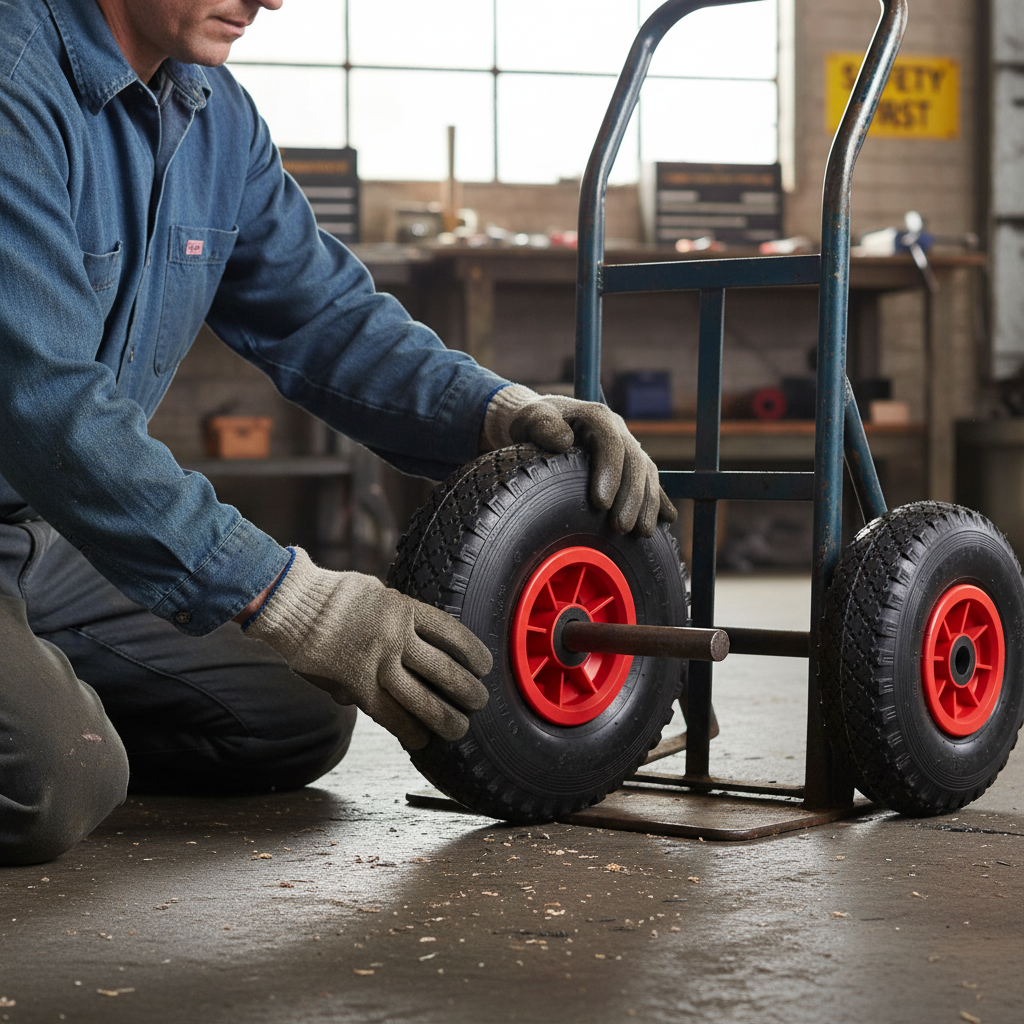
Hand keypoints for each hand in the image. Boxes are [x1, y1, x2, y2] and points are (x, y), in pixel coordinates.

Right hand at [244, 548, 490, 749]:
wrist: (293, 603)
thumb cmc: (333, 598)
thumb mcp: (375, 594)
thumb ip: (396, 618)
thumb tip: (416, 645)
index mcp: (403, 608)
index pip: (450, 633)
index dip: (472, 653)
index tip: (485, 666)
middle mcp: (395, 635)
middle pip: (444, 670)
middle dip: (466, 691)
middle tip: (480, 702)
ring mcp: (376, 661)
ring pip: (422, 698)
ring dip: (445, 717)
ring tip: (461, 728)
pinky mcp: (356, 685)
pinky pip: (389, 714)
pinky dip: (408, 729)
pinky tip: (422, 739)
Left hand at [482, 385, 676, 536]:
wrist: (541, 422)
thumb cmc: (533, 421)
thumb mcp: (531, 417)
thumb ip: (542, 426)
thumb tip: (563, 441)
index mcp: (596, 417)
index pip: (610, 443)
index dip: (610, 472)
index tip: (601, 504)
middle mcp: (617, 430)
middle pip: (635, 462)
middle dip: (632, 496)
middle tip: (621, 527)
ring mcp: (626, 446)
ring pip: (646, 473)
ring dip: (647, 503)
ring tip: (641, 532)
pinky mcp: (628, 463)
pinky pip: (649, 481)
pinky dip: (657, 500)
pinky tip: (665, 519)